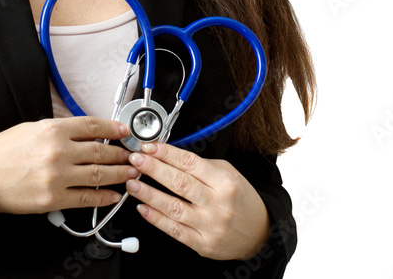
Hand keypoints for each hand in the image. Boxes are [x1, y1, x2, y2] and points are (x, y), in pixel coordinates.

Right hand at [0, 116, 138, 215]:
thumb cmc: (3, 152)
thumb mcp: (32, 128)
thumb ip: (60, 129)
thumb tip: (87, 132)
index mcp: (52, 130)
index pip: (92, 126)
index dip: (113, 128)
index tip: (124, 131)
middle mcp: (58, 151)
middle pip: (100, 150)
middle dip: (121, 153)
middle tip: (132, 155)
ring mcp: (57, 176)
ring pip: (99, 174)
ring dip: (119, 174)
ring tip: (131, 173)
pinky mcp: (54, 198)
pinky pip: (86, 197)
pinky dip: (104, 197)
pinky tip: (114, 195)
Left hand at [125, 142, 270, 260]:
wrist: (259, 233)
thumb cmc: (242, 200)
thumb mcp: (229, 174)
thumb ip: (202, 166)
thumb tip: (170, 156)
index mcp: (225, 182)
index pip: (190, 163)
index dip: (167, 154)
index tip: (149, 147)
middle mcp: (218, 204)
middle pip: (180, 183)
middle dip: (153, 169)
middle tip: (136, 160)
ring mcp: (210, 225)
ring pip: (174, 207)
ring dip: (149, 194)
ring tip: (133, 183)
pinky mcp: (202, 244)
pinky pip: (175, 230)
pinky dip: (156, 219)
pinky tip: (143, 208)